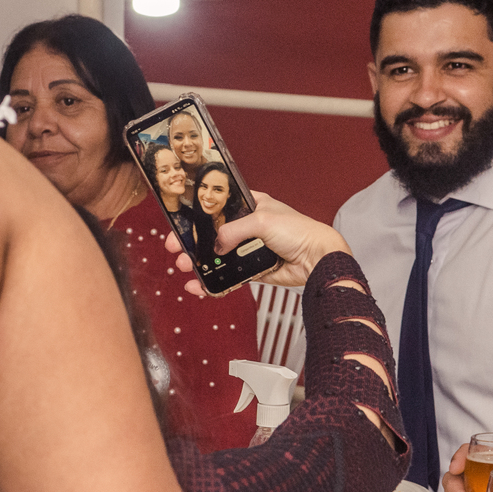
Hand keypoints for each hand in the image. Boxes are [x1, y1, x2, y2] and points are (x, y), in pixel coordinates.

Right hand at [165, 191, 350, 294]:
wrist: (317, 259)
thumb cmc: (298, 231)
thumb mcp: (262, 220)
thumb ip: (233, 230)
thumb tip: (215, 246)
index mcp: (251, 205)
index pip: (217, 207)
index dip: (197, 215)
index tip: (179, 224)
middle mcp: (248, 226)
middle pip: (212, 234)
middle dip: (192, 243)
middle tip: (176, 250)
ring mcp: (249, 249)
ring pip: (217, 257)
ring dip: (199, 263)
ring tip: (185, 267)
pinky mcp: (253, 270)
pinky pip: (228, 276)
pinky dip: (213, 282)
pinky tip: (198, 285)